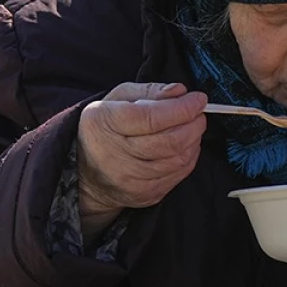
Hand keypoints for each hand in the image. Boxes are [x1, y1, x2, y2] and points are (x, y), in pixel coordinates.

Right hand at [77, 82, 207, 234]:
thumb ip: (149, 91)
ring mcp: (130, 179)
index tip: (198, 99)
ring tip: (192, 127)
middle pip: (169, 141)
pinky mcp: (145, 194)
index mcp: (104, 123)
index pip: (151, 117)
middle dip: (193, 123)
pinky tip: (186, 145)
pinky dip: (189, 156)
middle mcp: (114, 154)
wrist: (87, 172)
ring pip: (178, 159)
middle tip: (199, 112)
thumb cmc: (106, 128)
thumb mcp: (118, 99)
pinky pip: (179, 174)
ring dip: (194, 139)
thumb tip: (179, 92)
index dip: (182, 108)